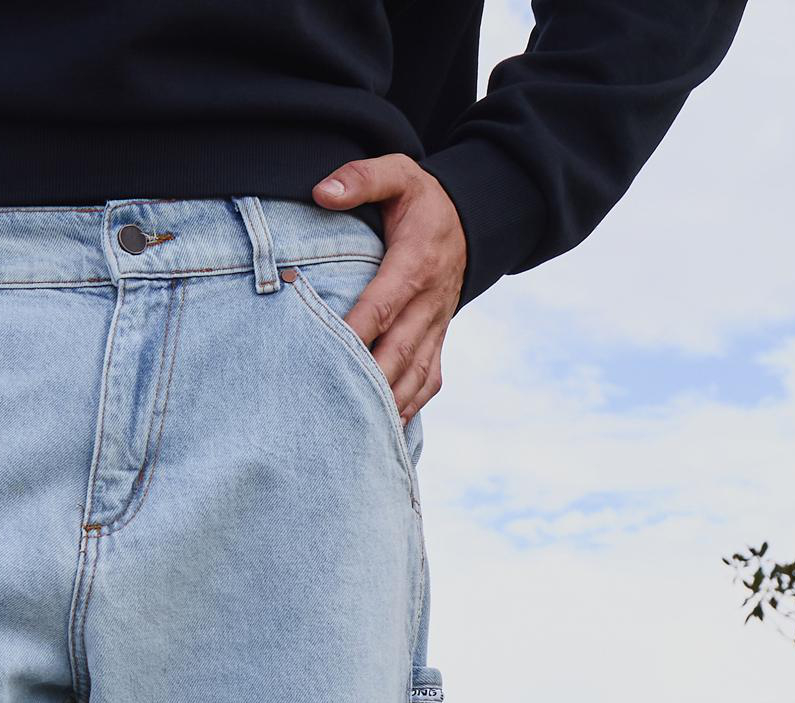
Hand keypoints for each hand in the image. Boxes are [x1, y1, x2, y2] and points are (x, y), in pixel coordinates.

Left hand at [311, 155, 466, 421]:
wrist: (471, 223)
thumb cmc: (422, 201)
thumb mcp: (400, 174)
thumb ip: (362, 178)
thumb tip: (322, 192)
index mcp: (414, 265)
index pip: (381, 306)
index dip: (354, 334)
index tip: (322, 355)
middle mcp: (428, 305)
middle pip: (395, 354)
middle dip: (365, 384)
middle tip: (328, 411)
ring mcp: (435, 330)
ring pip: (411, 379)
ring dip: (383, 407)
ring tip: (348, 435)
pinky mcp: (437, 346)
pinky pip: (425, 387)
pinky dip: (404, 413)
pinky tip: (377, 435)